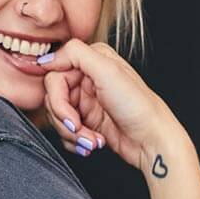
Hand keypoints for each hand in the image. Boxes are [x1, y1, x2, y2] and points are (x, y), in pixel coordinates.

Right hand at [38, 39, 184, 172]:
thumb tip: (46, 59)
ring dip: (73, 134)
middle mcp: (87, 78)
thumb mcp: (108, 71)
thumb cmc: (139, 107)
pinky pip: (66, 132)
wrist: (153, 141)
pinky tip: (94, 144)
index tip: (69, 114)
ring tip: (92, 140)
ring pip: (58, 117)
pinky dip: (76, 142)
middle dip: (65, 119)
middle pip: (53, 98)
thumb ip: (76, 54)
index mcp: (92, 60)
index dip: (58, 98)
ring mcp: (87, 101)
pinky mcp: (88, 122)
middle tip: (80, 129)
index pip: (54, 75)